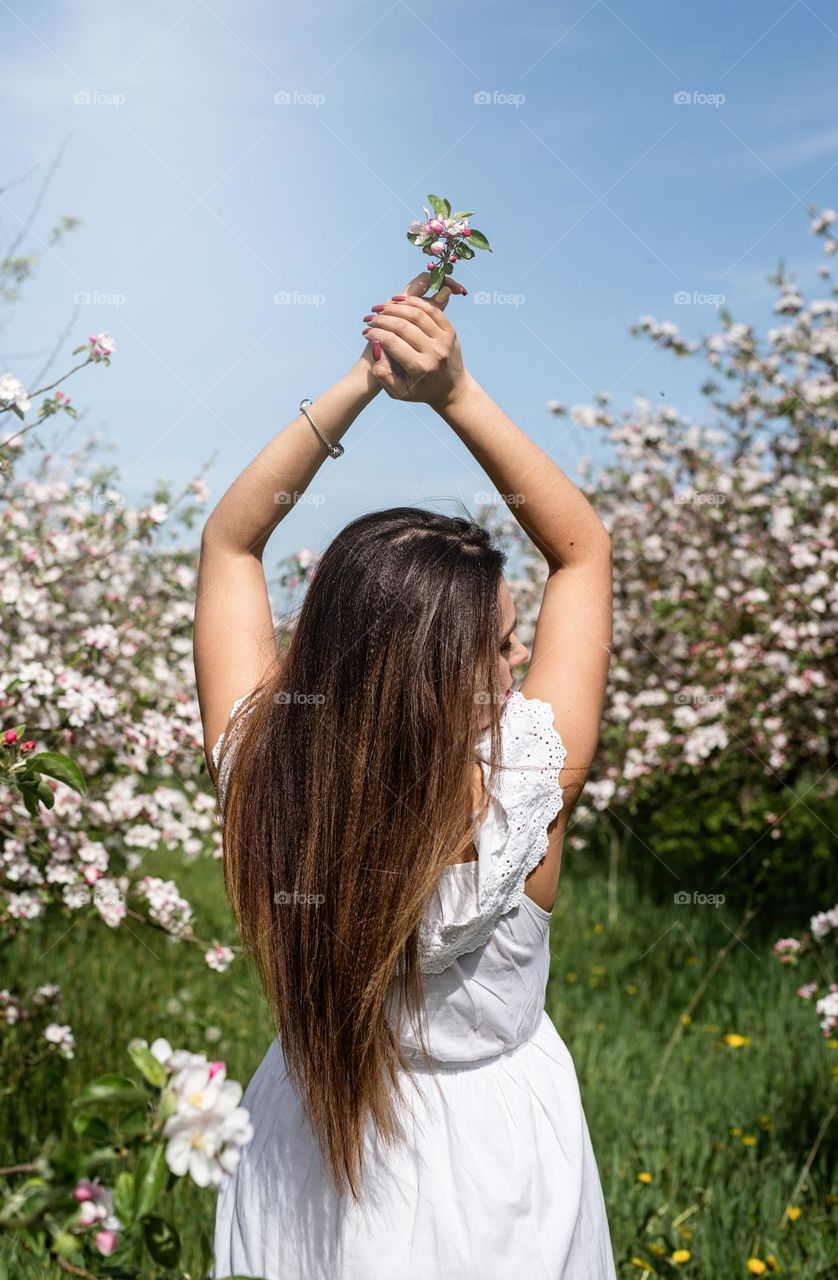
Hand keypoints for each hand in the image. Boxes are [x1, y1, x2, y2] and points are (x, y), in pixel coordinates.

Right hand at [360, 271, 467, 407]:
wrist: (452, 389)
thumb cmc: (420, 390)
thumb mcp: (399, 392)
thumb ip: (383, 374)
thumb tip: (376, 347)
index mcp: (420, 368)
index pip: (392, 342)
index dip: (376, 333)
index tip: (366, 331)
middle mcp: (435, 353)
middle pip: (403, 326)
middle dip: (383, 319)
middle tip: (371, 318)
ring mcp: (445, 340)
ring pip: (417, 314)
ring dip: (396, 307)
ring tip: (382, 308)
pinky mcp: (450, 331)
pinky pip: (431, 310)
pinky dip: (413, 302)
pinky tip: (399, 302)